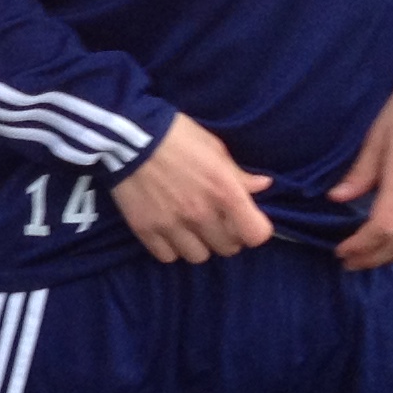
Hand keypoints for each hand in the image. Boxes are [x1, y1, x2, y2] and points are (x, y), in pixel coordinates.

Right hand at [110, 113, 272, 262]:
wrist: (129, 136)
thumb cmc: (177, 136)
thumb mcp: (214, 148)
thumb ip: (239, 174)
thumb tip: (263, 185)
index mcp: (225, 192)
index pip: (256, 234)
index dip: (254, 229)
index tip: (245, 220)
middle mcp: (202, 214)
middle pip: (228, 249)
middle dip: (226, 236)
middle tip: (215, 221)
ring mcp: (173, 225)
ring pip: (198, 256)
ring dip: (198, 244)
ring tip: (191, 229)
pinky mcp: (146, 230)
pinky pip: (167, 256)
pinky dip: (171, 248)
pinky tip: (169, 232)